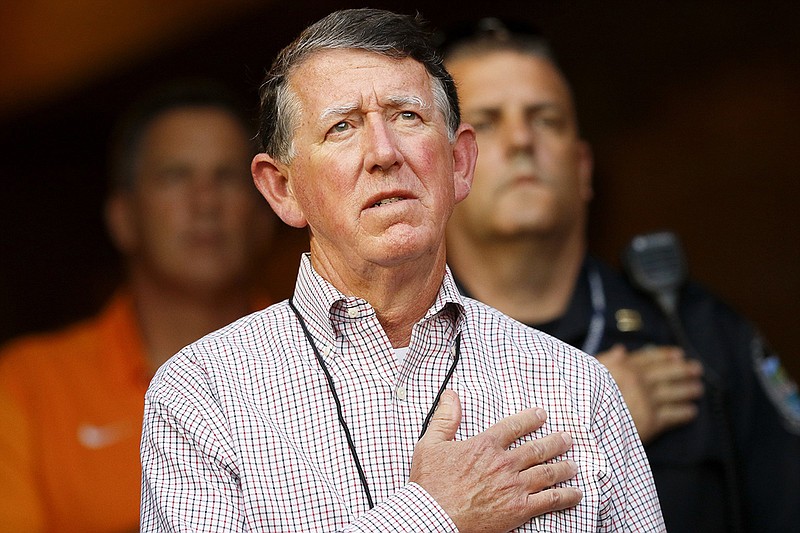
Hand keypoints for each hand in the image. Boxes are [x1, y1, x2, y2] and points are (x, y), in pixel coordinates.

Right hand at [409, 390, 581, 532]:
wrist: (433, 516)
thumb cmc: (430, 484)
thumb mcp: (430, 444)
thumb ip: (445, 418)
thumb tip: (451, 395)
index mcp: (485, 445)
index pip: (514, 426)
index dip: (531, 419)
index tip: (541, 415)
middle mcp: (504, 463)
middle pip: (537, 448)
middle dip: (556, 442)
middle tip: (567, 438)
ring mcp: (514, 486)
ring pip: (548, 472)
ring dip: (564, 466)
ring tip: (573, 464)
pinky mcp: (519, 509)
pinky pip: (550, 500)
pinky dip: (566, 496)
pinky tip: (575, 493)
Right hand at [596, 344, 703, 443]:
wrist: (588, 426)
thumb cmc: (584, 399)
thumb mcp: (589, 373)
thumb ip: (605, 361)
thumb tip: (621, 350)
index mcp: (623, 368)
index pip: (649, 358)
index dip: (665, 355)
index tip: (678, 354)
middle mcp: (638, 382)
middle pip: (666, 373)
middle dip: (683, 370)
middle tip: (696, 369)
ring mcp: (646, 401)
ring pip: (673, 393)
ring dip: (687, 390)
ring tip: (698, 388)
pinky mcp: (651, 421)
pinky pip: (672, 415)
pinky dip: (683, 413)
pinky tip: (692, 411)